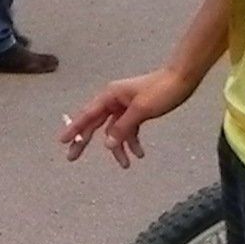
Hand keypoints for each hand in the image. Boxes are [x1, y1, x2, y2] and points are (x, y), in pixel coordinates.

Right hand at [61, 68, 192, 168]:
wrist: (182, 79)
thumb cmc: (162, 89)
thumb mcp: (141, 110)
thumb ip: (122, 128)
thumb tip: (107, 144)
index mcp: (110, 95)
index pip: (87, 115)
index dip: (74, 129)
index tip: (62, 141)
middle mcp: (114, 100)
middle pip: (95, 124)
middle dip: (86, 141)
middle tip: (72, 157)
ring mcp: (125, 106)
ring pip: (114, 131)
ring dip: (119, 147)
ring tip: (126, 165)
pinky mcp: (136, 111)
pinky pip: (128, 129)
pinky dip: (132, 141)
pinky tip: (139, 153)